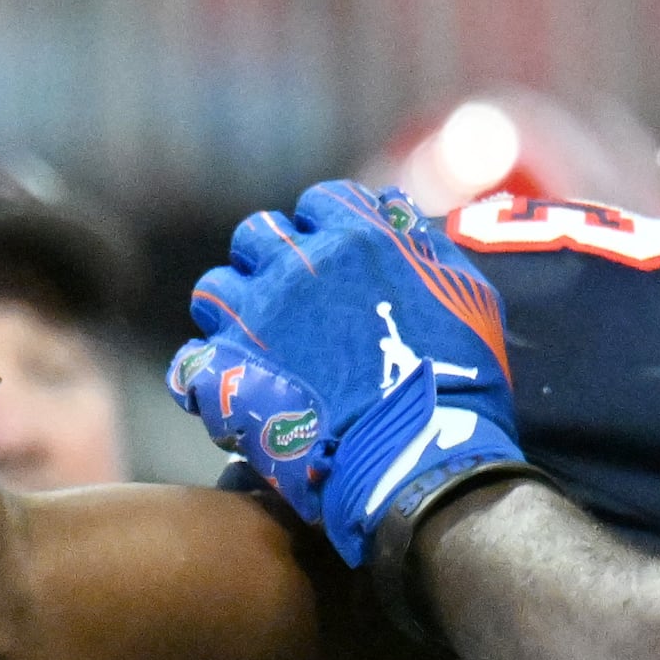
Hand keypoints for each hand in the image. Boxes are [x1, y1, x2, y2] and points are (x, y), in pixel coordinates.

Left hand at [172, 184, 524, 565]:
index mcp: (356, 240)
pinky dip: (207, 376)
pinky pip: (190, 363)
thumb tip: (399, 216)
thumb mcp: (469, 297)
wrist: (419, 457)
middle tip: (290, 301)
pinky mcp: (228, 376)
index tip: (333, 259)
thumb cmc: (458, 380)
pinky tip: (234, 391)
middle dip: (269, 261)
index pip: (319, 203)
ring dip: (233, 312)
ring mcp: (255, 320)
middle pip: (256, 235)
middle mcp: (297, 267)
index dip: (324, 229)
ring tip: (256, 344)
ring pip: (214, 290)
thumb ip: (428, 248)